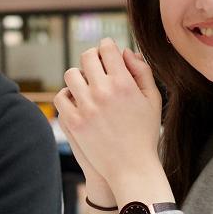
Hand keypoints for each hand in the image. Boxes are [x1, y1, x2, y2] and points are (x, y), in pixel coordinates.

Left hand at [55, 39, 166, 190]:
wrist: (131, 167)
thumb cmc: (145, 132)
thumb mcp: (152, 100)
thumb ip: (142, 71)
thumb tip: (125, 51)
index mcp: (124, 83)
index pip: (108, 48)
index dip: (107, 46)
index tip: (107, 51)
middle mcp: (103, 92)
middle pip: (87, 57)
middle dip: (92, 57)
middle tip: (95, 64)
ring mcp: (86, 107)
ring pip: (71, 74)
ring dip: (78, 76)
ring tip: (85, 84)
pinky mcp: (73, 122)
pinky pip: (60, 97)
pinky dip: (67, 96)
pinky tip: (76, 100)